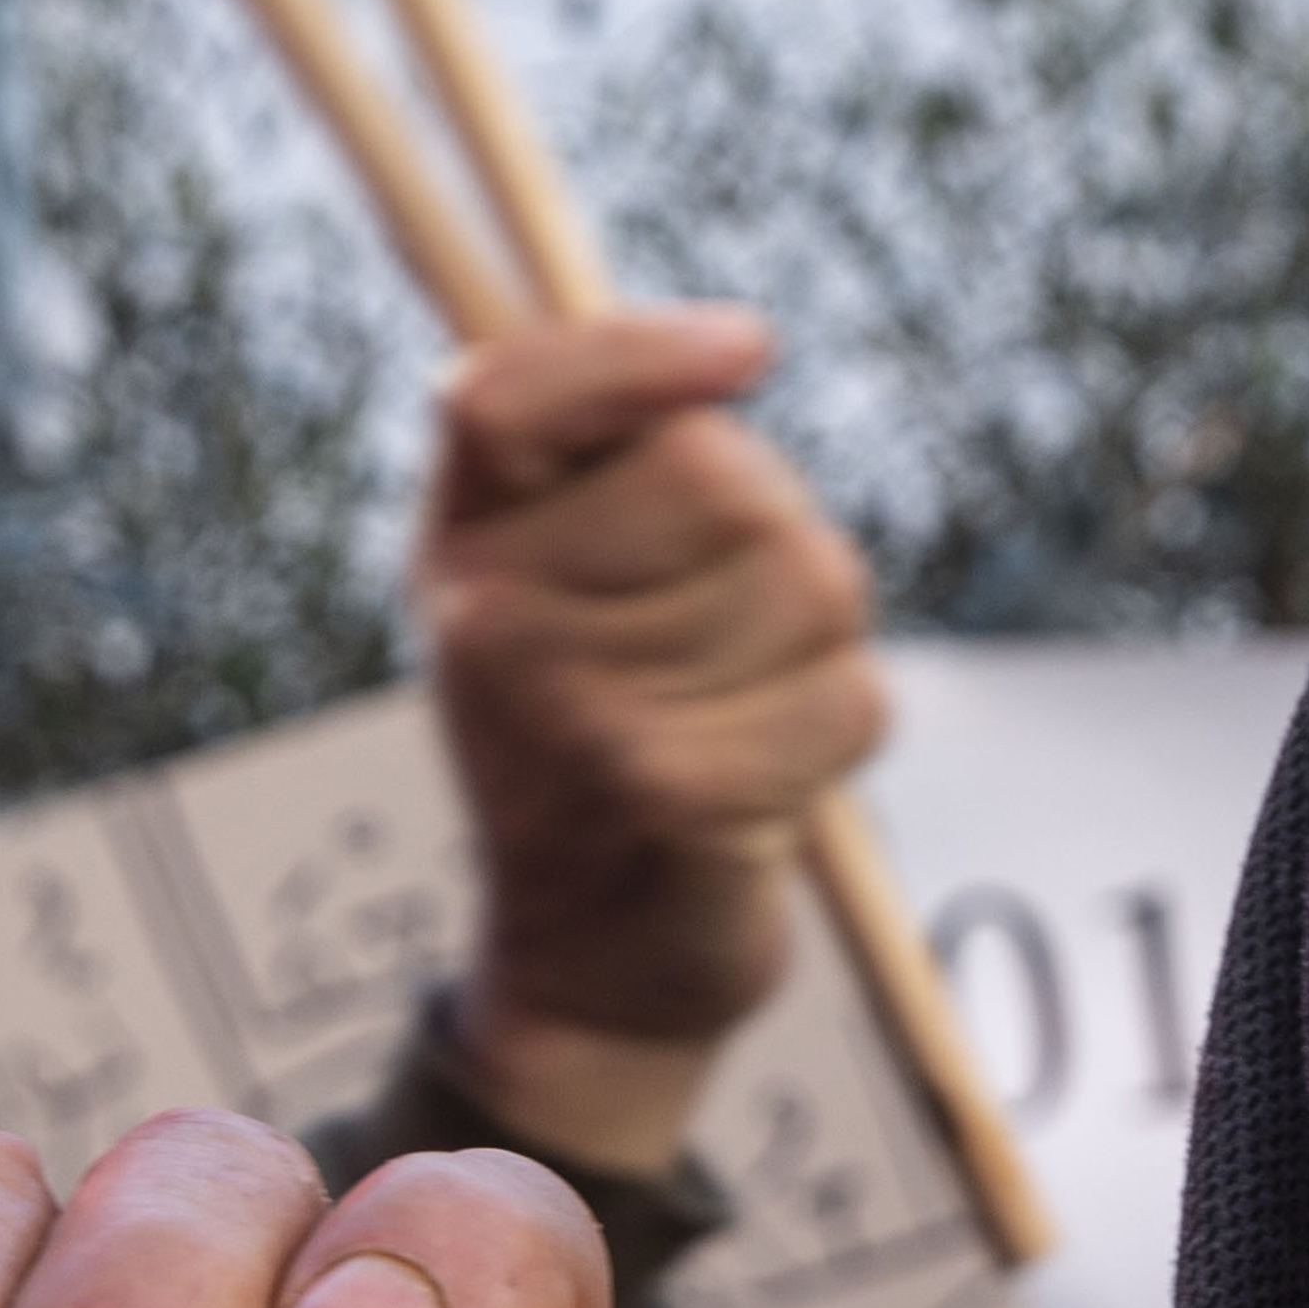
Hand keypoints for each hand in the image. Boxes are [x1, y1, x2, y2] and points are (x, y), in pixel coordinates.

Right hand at [417, 304, 884, 1175]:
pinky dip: (838, 730)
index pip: (513, 393)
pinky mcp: (676, 792)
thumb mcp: (550, 590)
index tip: (749, 348)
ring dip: (816, 643)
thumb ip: (605, 460)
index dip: (639, 351)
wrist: (588, 964)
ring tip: (736, 708)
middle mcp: (493, 621)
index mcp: (462, 548)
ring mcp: (577, 709)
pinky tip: (763, 778)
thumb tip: (729, 343)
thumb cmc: (593, 741)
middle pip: (717, 472)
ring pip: (806, 578)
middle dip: (773, 530)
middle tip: (727, 624)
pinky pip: (847, 692)